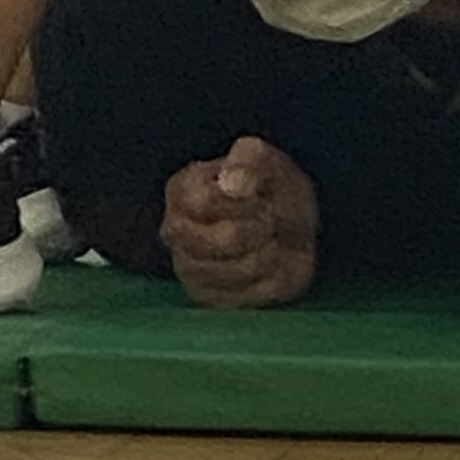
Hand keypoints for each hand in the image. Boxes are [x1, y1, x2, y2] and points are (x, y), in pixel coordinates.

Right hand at [162, 137, 317, 309]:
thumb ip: (249, 161)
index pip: (206, 201)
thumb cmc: (267, 187)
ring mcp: (190, 269)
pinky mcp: (212, 299)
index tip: (262, 195)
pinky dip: (276, 277)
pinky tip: (274, 263)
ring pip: (241, 270)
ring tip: (272, 238)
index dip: (245, 200)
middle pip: (225, 240)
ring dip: (272, 251)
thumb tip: (233, 183)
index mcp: (181, 190)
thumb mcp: (266, 160)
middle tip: (272, 218)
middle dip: (263, 226)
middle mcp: (175, 233)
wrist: (283, 220)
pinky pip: (254, 295)